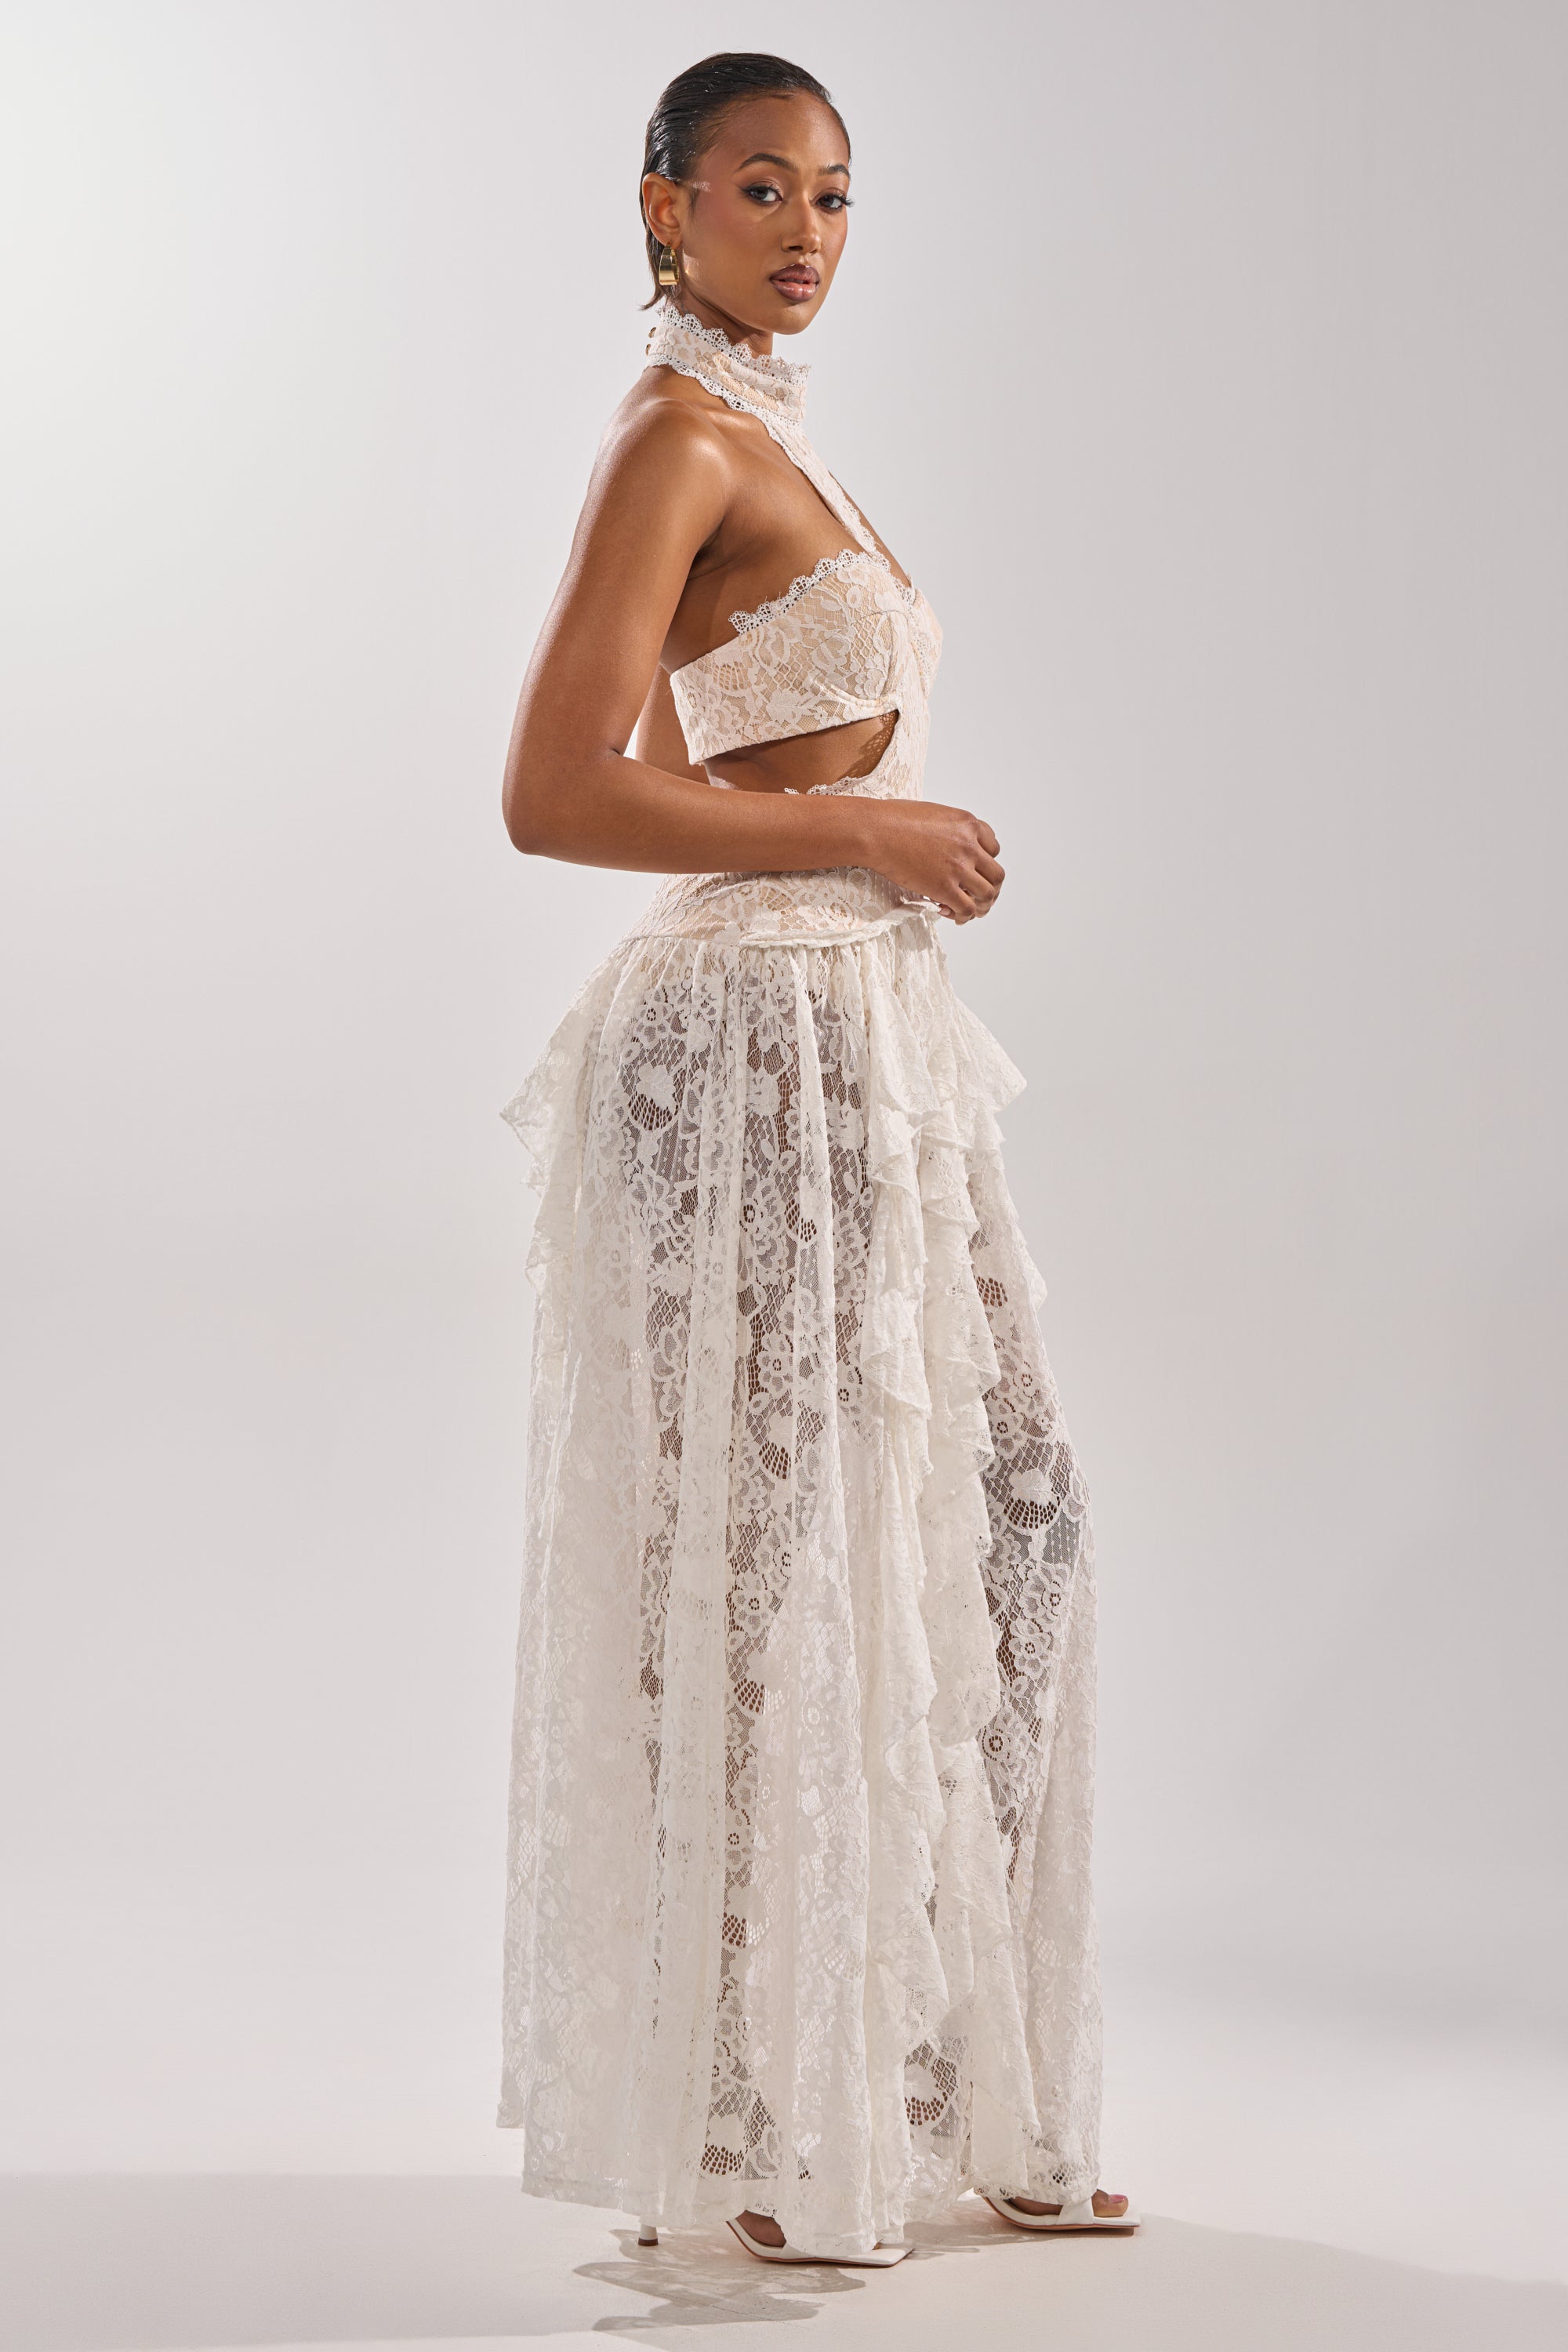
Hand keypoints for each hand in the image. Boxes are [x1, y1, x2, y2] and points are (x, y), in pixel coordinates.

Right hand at [861, 799, 1004, 921]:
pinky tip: (948, 912)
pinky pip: (967, 909)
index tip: (974, 872)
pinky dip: (963, 916)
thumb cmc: (893, 819)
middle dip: (989, 887)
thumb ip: (949, 829)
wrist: (876, 830)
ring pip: (988, 894)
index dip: (985, 863)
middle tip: (977, 895)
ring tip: (970, 910)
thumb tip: (945, 846)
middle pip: (996, 874)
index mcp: (968, 824)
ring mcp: (959, 867)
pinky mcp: (944, 887)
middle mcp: (969, 845)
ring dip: (982, 905)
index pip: (993, 848)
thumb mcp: (933, 813)